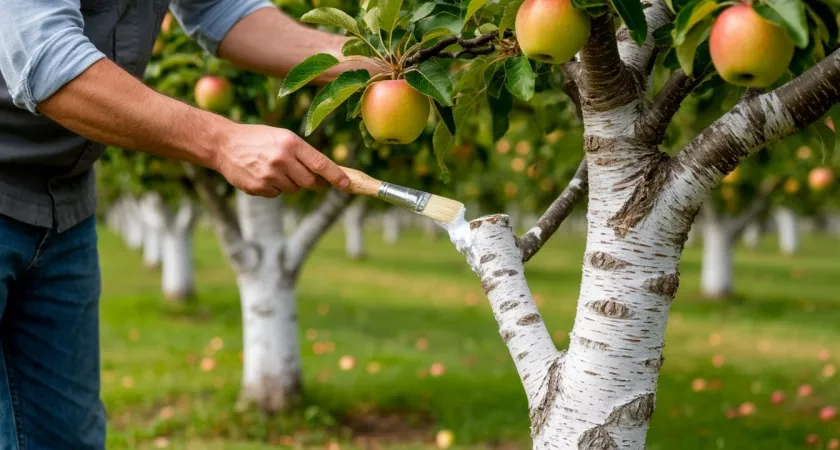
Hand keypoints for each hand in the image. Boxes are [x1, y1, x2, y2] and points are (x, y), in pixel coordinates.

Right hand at [213, 124, 349, 196]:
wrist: (224, 144)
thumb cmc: (258, 139)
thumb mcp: (282, 137)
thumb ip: (303, 154)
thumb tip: (326, 173)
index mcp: (290, 143)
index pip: (320, 164)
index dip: (335, 176)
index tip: (346, 184)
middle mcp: (281, 159)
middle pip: (310, 182)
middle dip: (313, 182)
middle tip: (308, 177)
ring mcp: (269, 175)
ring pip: (294, 189)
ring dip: (290, 183)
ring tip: (275, 169)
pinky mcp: (259, 187)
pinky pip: (277, 194)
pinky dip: (274, 188)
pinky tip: (263, 175)